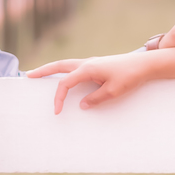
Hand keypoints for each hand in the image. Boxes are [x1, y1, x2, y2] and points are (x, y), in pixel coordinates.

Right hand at [27, 53, 149, 112]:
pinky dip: (65, 71)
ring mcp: (91, 62)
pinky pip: (75, 68)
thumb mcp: (113, 92)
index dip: (58, 97)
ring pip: (66, 65)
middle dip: (43, 71)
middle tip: (29, 76)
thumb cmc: (130, 76)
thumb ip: (95, 99)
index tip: (57, 111)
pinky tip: (63, 77)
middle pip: (59, 66)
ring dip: (52, 69)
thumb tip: (81, 105)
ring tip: (40, 74)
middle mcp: (87, 63)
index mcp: (88, 68)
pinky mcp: (97, 65)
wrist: (145, 64)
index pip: (65, 83)